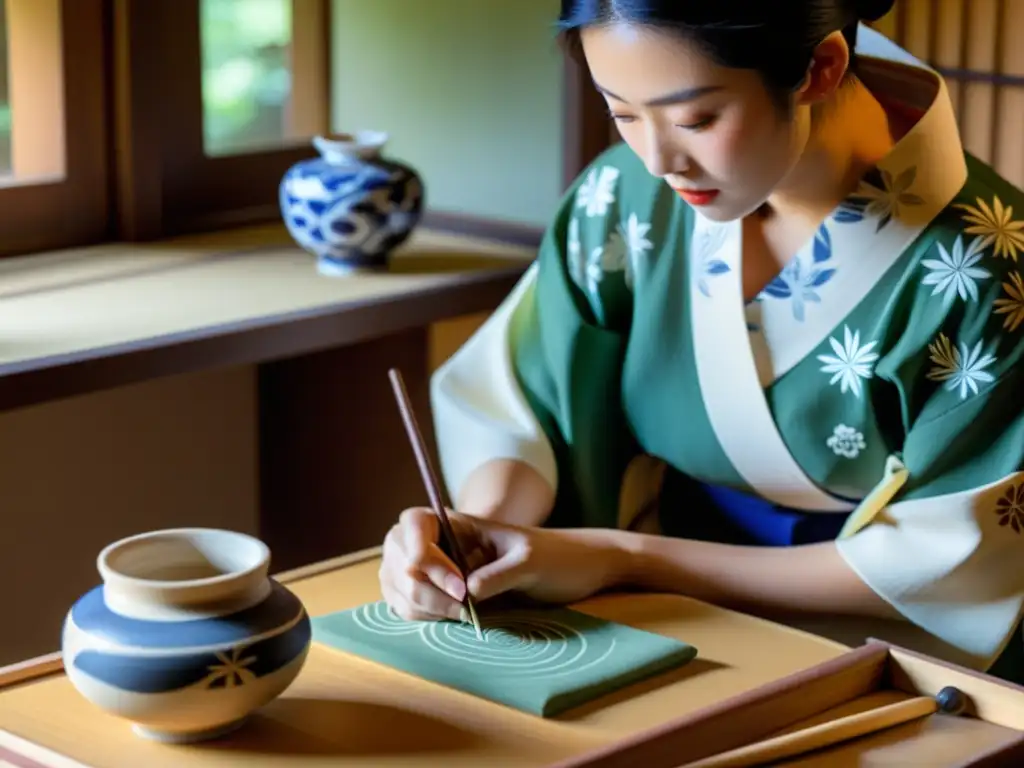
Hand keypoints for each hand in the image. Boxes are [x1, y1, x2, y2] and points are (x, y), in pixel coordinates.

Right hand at [379, 507, 626, 621]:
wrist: (570, 572)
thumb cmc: (553, 556)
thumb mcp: (530, 562)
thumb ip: (497, 575)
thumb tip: (466, 594)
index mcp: (457, 523)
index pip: (414, 523)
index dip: (420, 551)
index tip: (453, 583)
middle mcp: (438, 543)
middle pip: (401, 558)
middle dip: (424, 588)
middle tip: (464, 608)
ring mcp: (432, 570)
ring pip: (400, 586)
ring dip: (423, 606)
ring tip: (464, 616)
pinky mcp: (435, 595)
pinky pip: (407, 605)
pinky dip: (421, 616)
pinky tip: (452, 620)